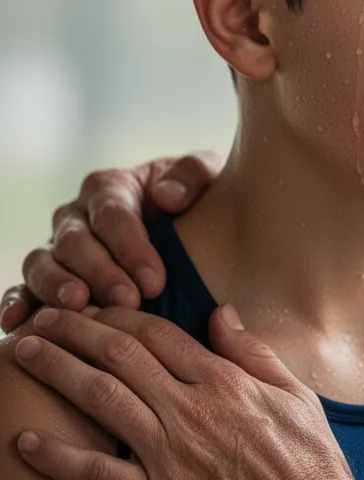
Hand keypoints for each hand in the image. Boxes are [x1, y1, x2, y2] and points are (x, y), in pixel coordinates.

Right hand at [1, 152, 224, 332]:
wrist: (193, 226)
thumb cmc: (201, 200)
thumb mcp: (210, 175)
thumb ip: (194, 173)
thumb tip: (166, 197)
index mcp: (111, 187)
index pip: (113, 214)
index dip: (131, 247)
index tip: (155, 280)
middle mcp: (77, 216)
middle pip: (75, 241)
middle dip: (101, 272)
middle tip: (128, 301)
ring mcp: (58, 248)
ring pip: (42, 263)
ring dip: (57, 287)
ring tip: (81, 308)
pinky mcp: (49, 279)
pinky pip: (23, 289)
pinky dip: (17, 305)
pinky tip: (17, 325)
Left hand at [13, 305, 352, 479]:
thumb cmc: (305, 459)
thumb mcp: (295, 396)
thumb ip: (253, 352)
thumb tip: (222, 312)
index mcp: (223, 381)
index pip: (159, 333)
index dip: (121, 312)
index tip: (96, 303)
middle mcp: (190, 409)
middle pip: (121, 355)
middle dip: (76, 330)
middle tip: (44, 316)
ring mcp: (169, 452)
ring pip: (101, 399)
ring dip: (58, 370)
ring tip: (25, 351)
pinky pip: (99, 471)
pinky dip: (60, 456)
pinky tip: (29, 439)